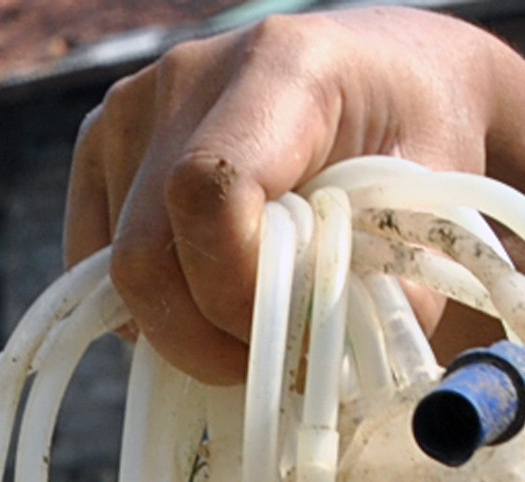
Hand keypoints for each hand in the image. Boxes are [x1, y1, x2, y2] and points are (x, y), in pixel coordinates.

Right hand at [64, 7, 517, 381]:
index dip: (232, 290)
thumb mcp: (432, 204)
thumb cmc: (416, 135)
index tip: (287, 339)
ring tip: (248, 322)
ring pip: (112, 270)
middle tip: (265, 366)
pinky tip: (206, 296)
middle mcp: (186, 77)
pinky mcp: (101, 146)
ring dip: (178, 327)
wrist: (385, 78)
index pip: (208, 190)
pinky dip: (147, 308)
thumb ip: (387, 289)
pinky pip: (92, 265)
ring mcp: (130, 109)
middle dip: (199, 337)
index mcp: (278, 67)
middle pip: (145, 250)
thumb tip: (325, 372)